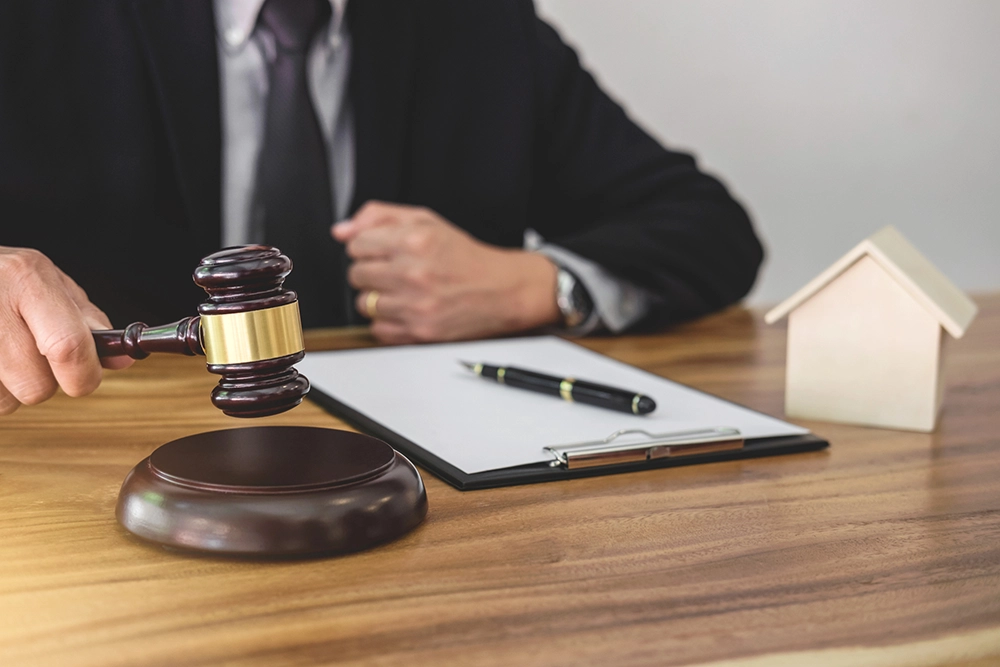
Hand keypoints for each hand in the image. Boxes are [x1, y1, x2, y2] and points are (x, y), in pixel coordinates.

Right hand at [0, 247, 132, 414]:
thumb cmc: (4, 279)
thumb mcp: (48, 282)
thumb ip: (87, 320)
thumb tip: (123, 358)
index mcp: (27, 280)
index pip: (68, 347)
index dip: (84, 375)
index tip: (87, 378)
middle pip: (36, 387)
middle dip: (44, 382)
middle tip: (32, 354)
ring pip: (7, 402)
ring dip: (11, 388)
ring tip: (3, 351)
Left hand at [332, 202, 560, 343]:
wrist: (501, 290)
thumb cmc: (465, 258)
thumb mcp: (427, 221)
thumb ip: (379, 217)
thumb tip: (342, 231)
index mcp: (414, 240)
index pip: (356, 245)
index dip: (368, 248)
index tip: (382, 251)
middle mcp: (413, 273)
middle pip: (356, 274)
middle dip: (372, 272)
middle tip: (395, 271)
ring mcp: (415, 305)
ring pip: (363, 303)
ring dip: (378, 298)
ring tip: (402, 291)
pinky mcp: (419, 332)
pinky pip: (378, 329)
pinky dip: (388, 321)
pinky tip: (407, 309)